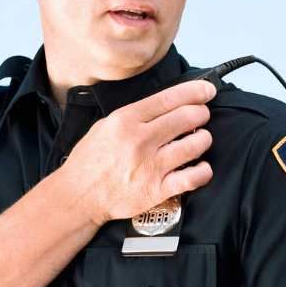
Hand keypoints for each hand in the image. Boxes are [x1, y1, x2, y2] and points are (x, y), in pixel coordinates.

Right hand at [60, 79, 217, 226]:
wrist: (78, 196)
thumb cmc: (91, 161)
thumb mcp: (105, 125)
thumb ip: (135, 114)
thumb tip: (168, 103)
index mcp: (126, 120)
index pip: (170, 98)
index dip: (195, 91)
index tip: (207, 90)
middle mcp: (140, 140)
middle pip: (187, 117)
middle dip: (201, 114)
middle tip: (201, 117)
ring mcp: (150, 165)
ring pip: (196, 144)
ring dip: (204, 139)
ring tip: (199, 140)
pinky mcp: (157, 190)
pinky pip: (193, 177)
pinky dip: (203, 170)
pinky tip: (201, 167)